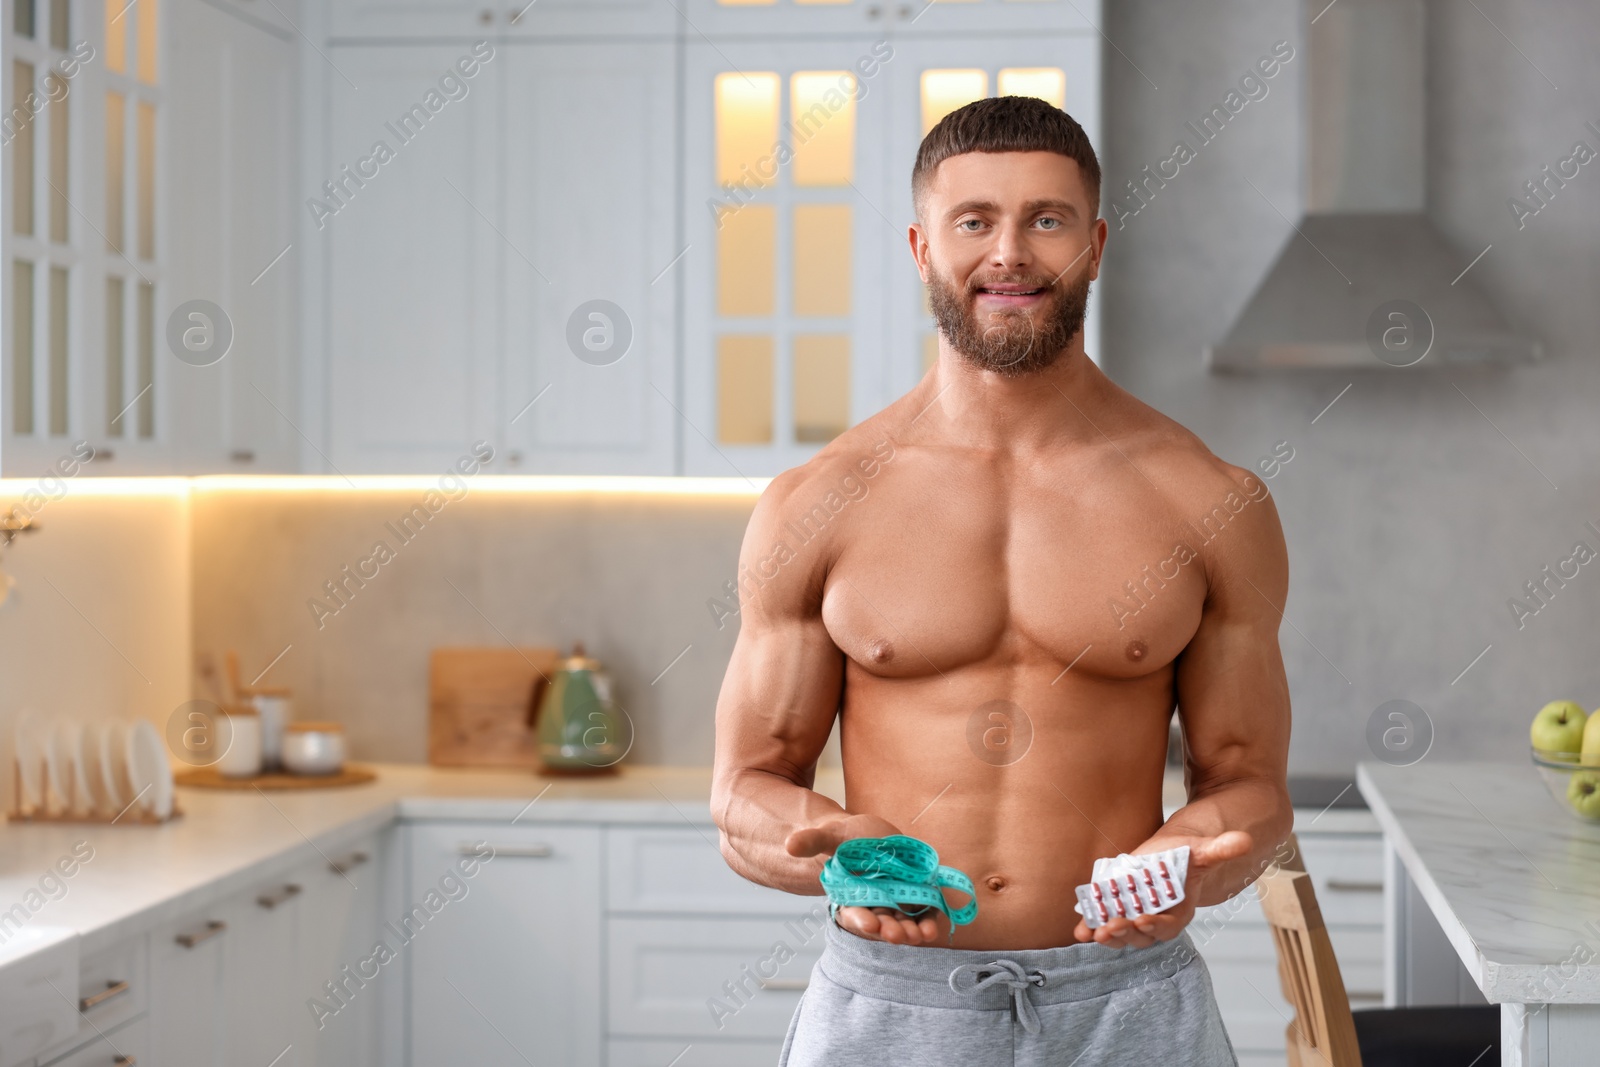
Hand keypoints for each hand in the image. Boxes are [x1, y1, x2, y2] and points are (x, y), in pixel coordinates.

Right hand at [785, 814, 946, 945]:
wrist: (872, 836)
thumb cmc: (846, 838)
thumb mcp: (829, 836)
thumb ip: (812, 841)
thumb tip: (790, 844)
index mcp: (849, 896)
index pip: (853, 913)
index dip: (861, 919)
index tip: (870, 923)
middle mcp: (872, 905)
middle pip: (881, 923)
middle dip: (889, 931)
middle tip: (898, 935)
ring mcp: (895, 904)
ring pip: (903, 923)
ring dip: (912, 932)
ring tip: (921, 935)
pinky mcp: (915, 897)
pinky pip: (923, 913)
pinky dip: (928, 922)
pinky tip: (933, 928)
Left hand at [1071, 831, 1252, 949]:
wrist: (1168, 853)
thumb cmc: (1187, 854)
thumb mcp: (1203, 850)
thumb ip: (1220, 849)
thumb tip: (1243, 841)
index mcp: (1179, 910)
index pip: (1168, 926)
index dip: (1156, 925)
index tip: (1143, 919)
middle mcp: (1156, 918)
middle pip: (1141, 935)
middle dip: (1126, 933)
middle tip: (1111, 927)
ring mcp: (1134, 915)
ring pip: (1121, 933)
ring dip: (1107, 934)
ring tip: (1093, 932)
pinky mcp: (1117, 907)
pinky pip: (1103, 922)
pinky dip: (1090, 927)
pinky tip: (1079, 930)